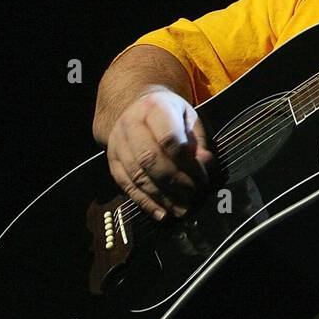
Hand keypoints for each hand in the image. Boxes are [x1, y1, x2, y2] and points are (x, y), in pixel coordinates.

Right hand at [105, 87, 213, 219]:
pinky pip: (126, 185)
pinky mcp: (112, 160)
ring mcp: (118, 143)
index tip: (202, 178)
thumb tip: (206, 163)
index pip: (169, 139)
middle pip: (149, 159)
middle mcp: (131, 125)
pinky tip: (161, 213)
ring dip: (160, 197)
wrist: (134, 105)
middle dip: (173, 182)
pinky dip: (145, 202)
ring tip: (181, 210)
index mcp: (155, 108)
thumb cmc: (169, 113)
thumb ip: (198, 140)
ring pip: (137, 175)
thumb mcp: (189, 117)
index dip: (186, 162)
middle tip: (192, 195)